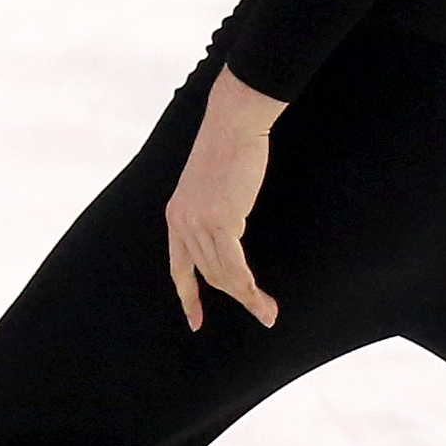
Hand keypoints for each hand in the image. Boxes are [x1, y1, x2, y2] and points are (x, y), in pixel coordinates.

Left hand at [165, 68, 285, 328]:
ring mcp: (199, 224)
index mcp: (176, 216)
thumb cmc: (229, 147)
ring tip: (269, 312)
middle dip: (236, 299)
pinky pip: (235, 267)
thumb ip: (214, 211)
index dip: (188, 297)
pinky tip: (260, 298)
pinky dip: (249, 288)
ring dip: (247, 298)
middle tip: (263, 314)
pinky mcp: (221, 221)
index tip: (195, 322)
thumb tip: (230, 232)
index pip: (179, 268)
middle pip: (209, 275)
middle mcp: (182, 223)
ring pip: (222, 276)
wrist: (233, 123)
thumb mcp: (211, 186)